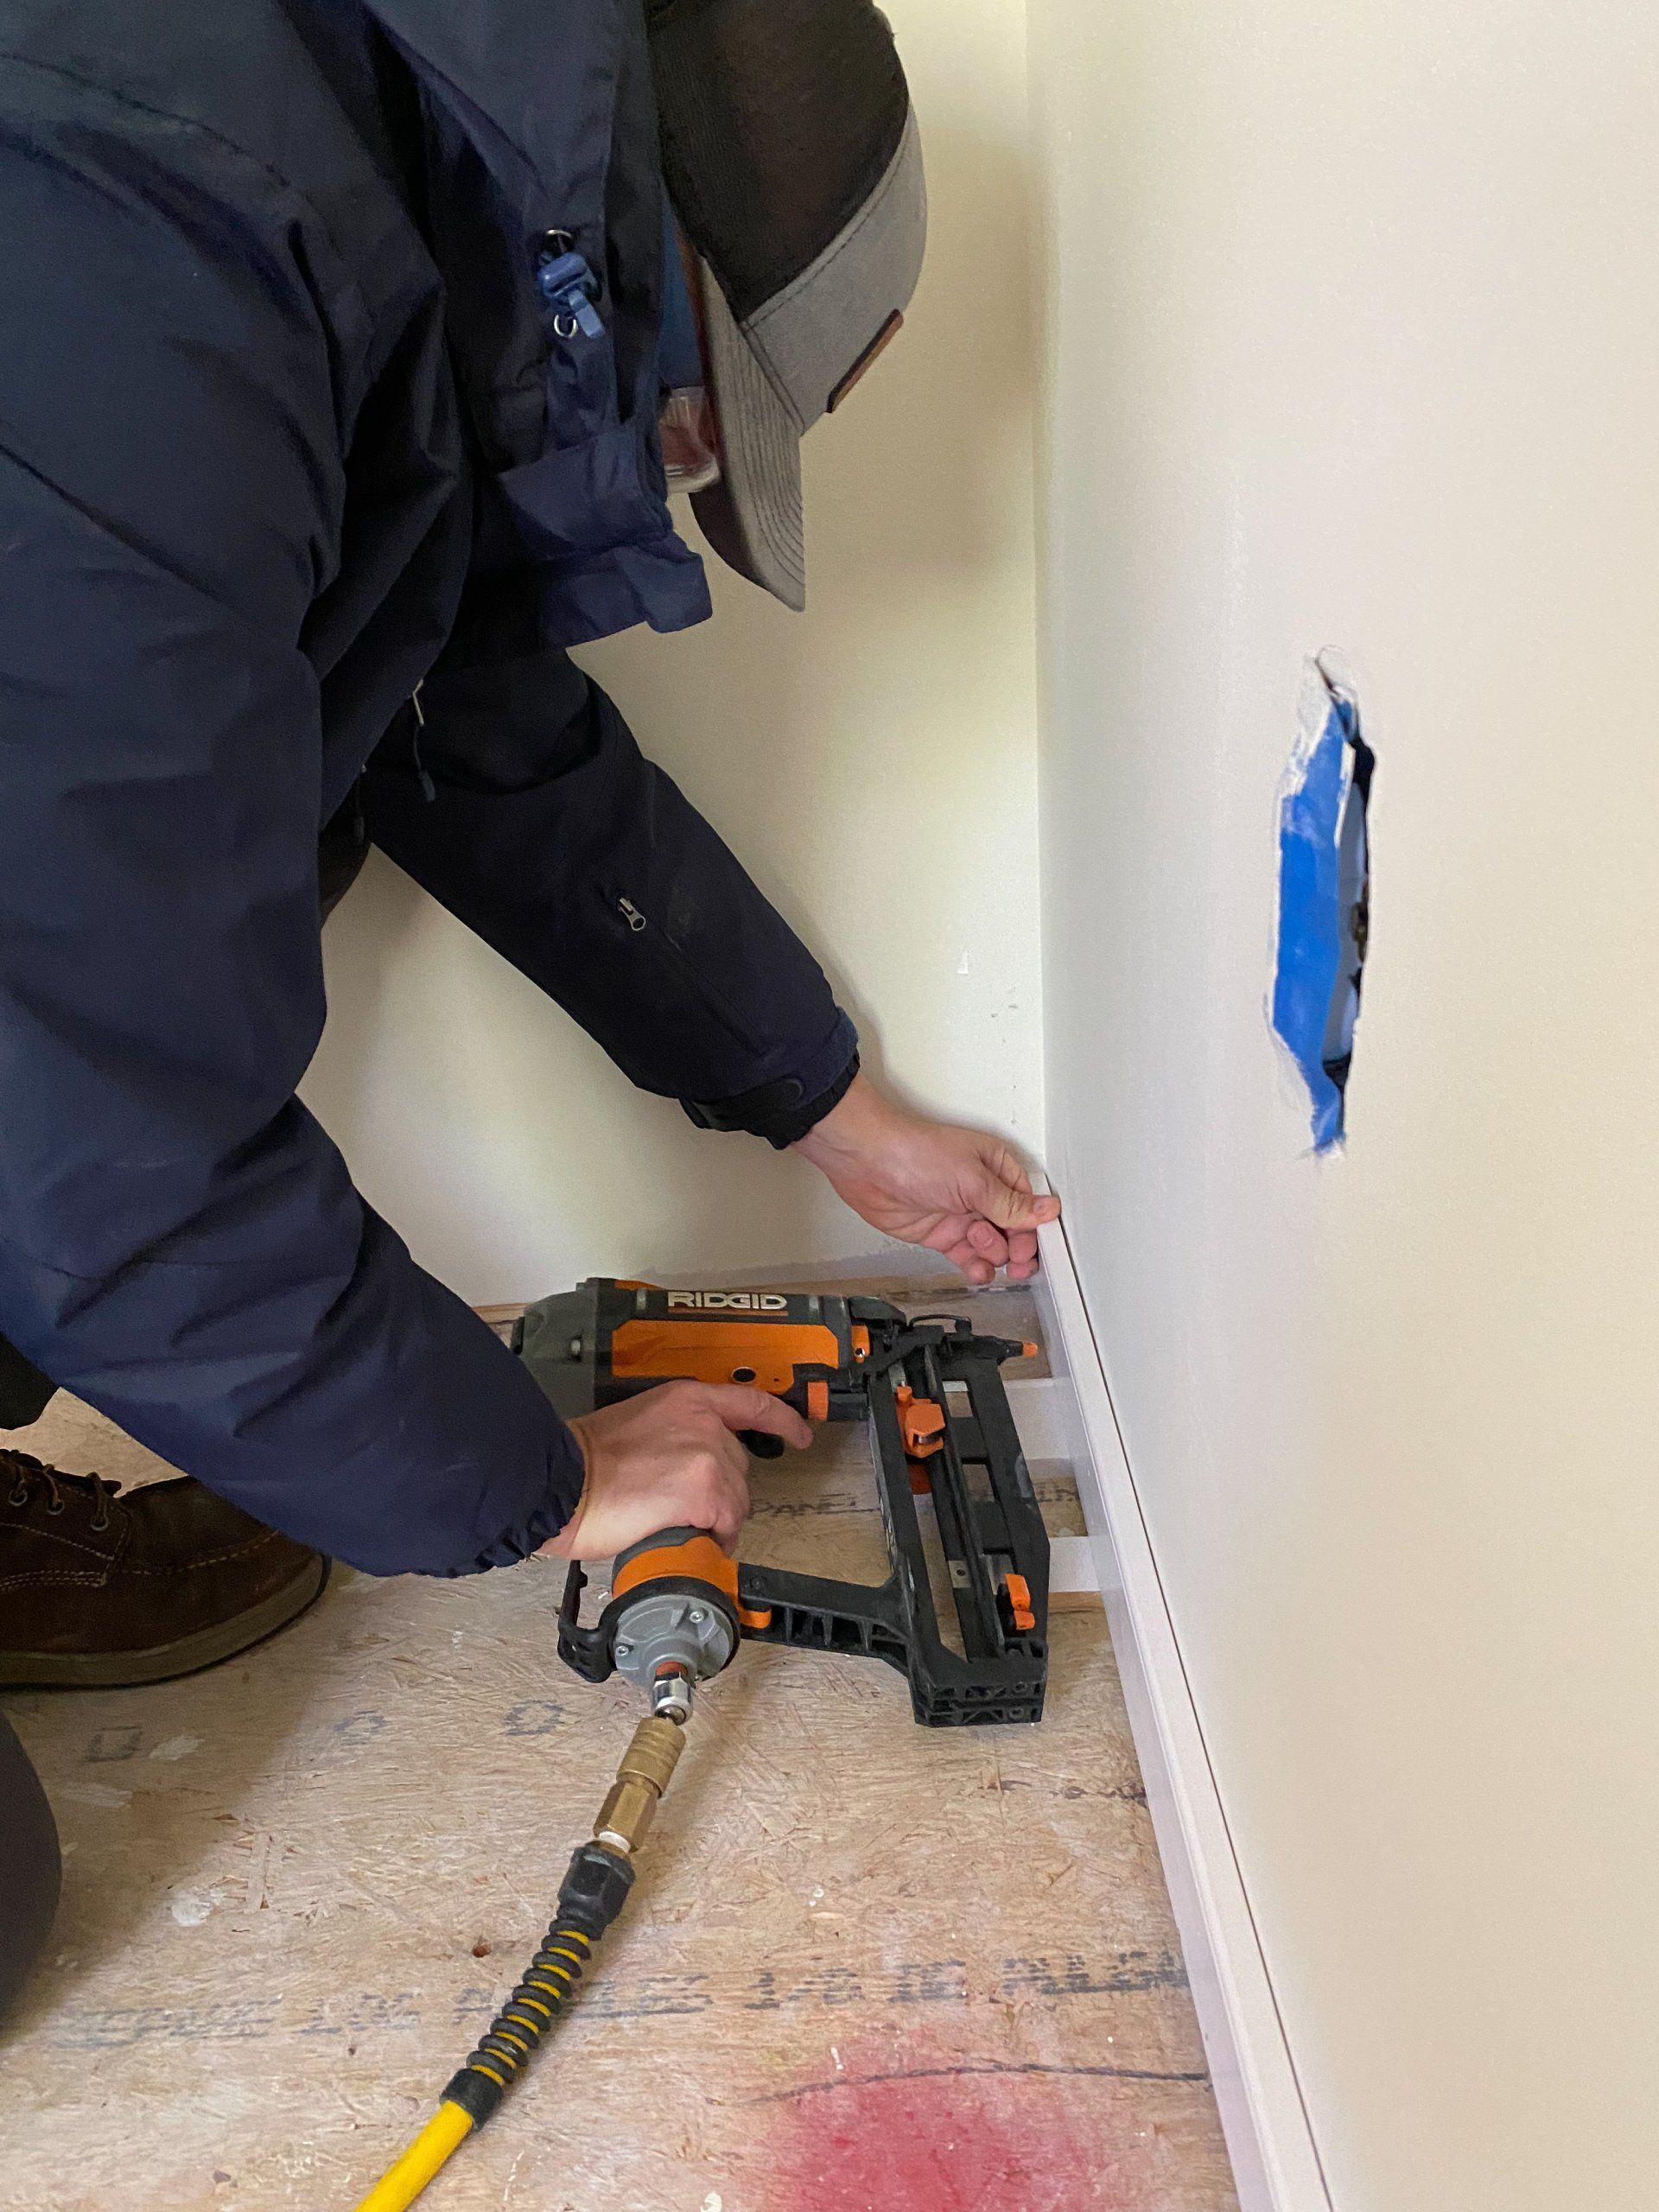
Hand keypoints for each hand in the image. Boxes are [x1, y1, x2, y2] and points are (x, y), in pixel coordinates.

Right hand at [538, 1380, 811, 1562]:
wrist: (559, 1481)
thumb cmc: (583, 1462)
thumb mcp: (638, 1426)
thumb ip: (672, 1436)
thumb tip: (683, 1469)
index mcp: (687, 1400)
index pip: (751, 1403)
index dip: (783, 1419)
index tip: (801, 1433)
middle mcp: (704, 1421)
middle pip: (740, 1465)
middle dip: (722, 1493)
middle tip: (686, 1511)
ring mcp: (708, 1455)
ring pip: (737, 1499)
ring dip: (715, 1519)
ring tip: (676, 1526)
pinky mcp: (706, 1490)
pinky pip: (727, 1523)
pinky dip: (713, 1537)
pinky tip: (685, 1537)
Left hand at [793, 1074, 1059, 1286]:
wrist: (867, 1163)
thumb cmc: (914, 1153)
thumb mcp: (973, 1180)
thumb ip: (1011, 1203)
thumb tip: (1047, 1210)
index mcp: (998, 1168)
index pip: (1029, 1204)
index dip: (1036, 1228)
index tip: (1036, 1247)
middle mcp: (983, 1192)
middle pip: (1015, 1230)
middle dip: (1017, 1246)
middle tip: (1015, 1259)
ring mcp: (962, 1214)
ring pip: (993, 1246)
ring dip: (992, 1252)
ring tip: (975, 1238)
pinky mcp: (942, 1233)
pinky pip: (968, 1257)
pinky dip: (976, 1267)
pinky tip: (977, 1269)